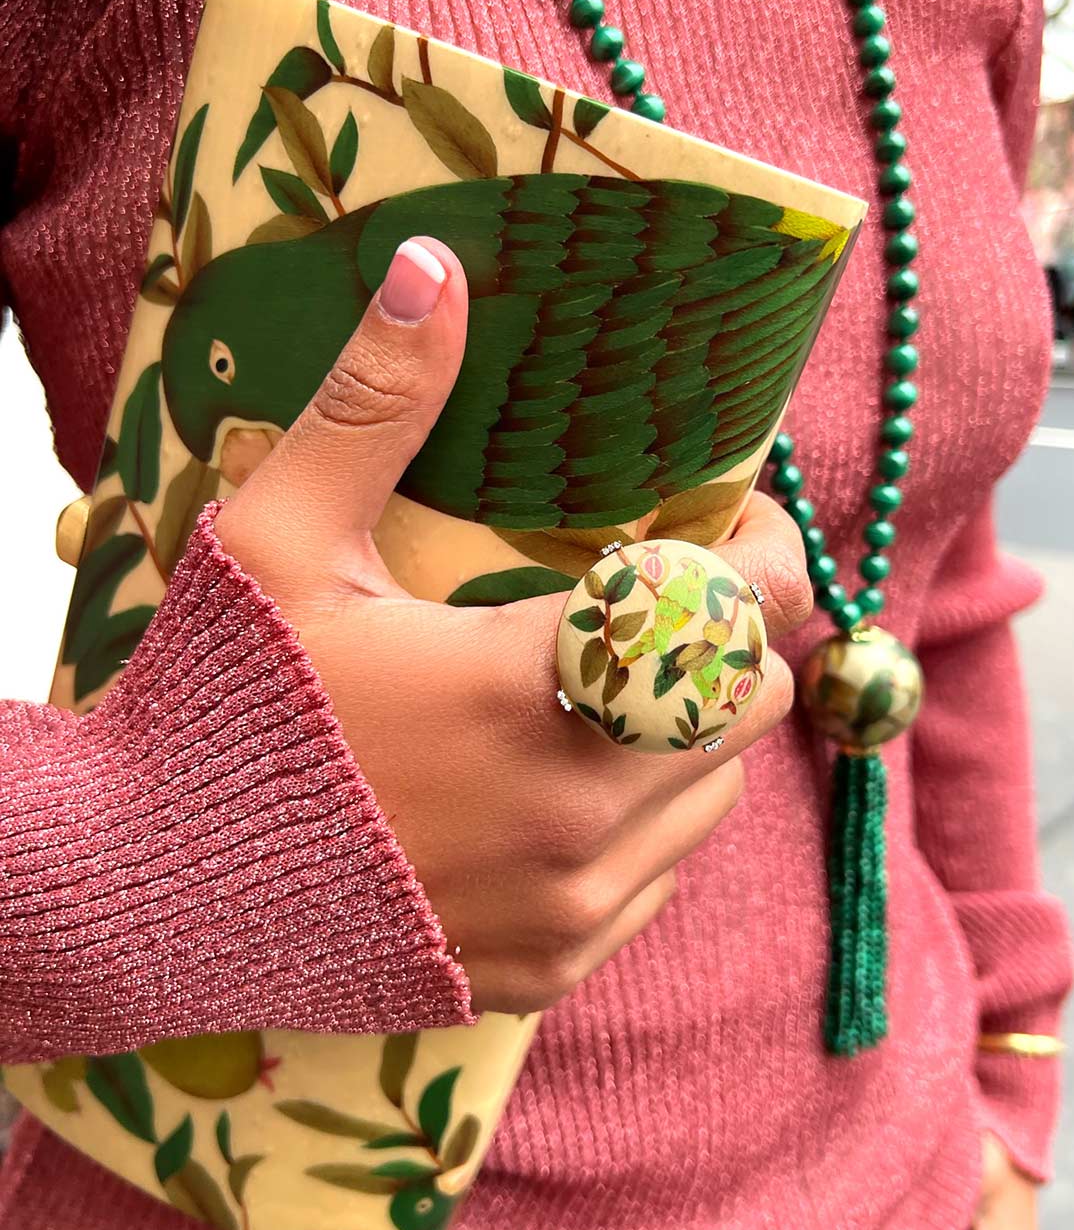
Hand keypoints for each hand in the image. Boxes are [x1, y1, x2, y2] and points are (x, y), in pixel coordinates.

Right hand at [215, 237, 813, 1015]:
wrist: (147, 892)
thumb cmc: (223, 703)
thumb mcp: (280, 537)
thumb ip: (376, 404)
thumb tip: (432, 264)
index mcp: (531, 692)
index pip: (737, 618)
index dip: (769, 560)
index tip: (743, 528)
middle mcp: (578, 812)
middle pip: (746, 706)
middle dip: (722, 639)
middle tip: (657, 600)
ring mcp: (571, 903)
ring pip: (716, 795)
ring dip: (686, 728)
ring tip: (601, 687)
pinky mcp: (550, 964)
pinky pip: (661, 878)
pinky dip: (643, 819)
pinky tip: (560, 782)